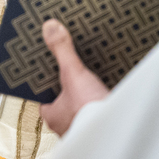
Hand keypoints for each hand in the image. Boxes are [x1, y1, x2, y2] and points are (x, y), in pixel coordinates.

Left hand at [39, 19, 108, 135]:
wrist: (116, 131)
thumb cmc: (89, 111)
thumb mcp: (73, 73)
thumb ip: (62, 50)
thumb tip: (50, 27)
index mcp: (51, 115)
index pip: (42, 96)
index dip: (46, 83)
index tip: (51, 70)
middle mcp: (64, 125)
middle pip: (61, 100)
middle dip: (67, 88)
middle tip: (73, 72)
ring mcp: (82, 128)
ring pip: (78, 107)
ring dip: (84, 97)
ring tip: (90, 79)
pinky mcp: (99, 127)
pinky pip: (94, 111)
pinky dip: (98, 102)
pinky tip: (105, 91)